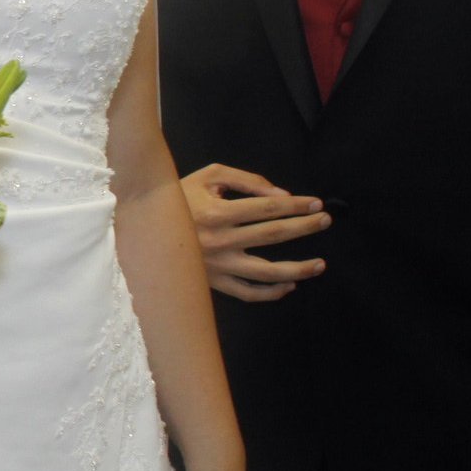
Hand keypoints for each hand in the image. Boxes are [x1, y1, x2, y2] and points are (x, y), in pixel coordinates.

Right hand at [181, 163, 330, 301]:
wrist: (144, 228)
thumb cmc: (178, 198)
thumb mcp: (208, 176)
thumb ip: (246, 181)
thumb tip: (280, 196)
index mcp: (218, 213)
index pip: (267, 208)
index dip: (296, 205)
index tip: (316, 203)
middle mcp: (220, 241)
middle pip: (273, 235)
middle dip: (304, 227)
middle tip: (325, 221)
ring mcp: (218, 266)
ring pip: (265, 273)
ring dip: (297, 269)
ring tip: (320, 264)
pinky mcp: (213, 283)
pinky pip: (247, 293)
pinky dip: (271, 293)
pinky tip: (289, 286)